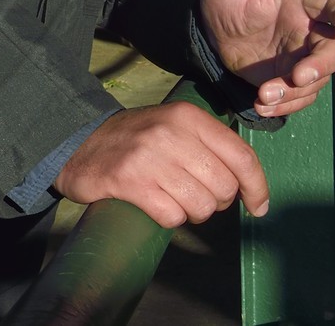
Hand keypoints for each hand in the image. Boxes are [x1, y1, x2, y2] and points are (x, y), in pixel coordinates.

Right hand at [53, 103, 267, 227]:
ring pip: (202, 206)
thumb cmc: (135, 141)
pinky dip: (168, 217)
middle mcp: (171, 133)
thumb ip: (210, 146)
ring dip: (192, 212)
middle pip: (224, 187)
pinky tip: (153, 204)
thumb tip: (251, 185)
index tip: (258, 206)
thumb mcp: (174, 128)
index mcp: (188, 117)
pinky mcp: (129, 181)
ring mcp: (149, 157)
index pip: (242, 157)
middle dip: (216, 202)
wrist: (76, 141)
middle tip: (195, 196)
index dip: (257, 187)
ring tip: (172, 199)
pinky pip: (172, 216)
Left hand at [199, 0, 334, 117]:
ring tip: (264, 96)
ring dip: (295, 93)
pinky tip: (261, 106)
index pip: (334, 6)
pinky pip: (296, 97)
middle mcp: (310, 32)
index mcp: (304, 2)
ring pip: (315, 81)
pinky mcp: (287, 79)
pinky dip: (282, 105)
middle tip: (298, 77)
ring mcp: (300, 57)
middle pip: (332, 52)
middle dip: (320, 67)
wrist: (210, 24)